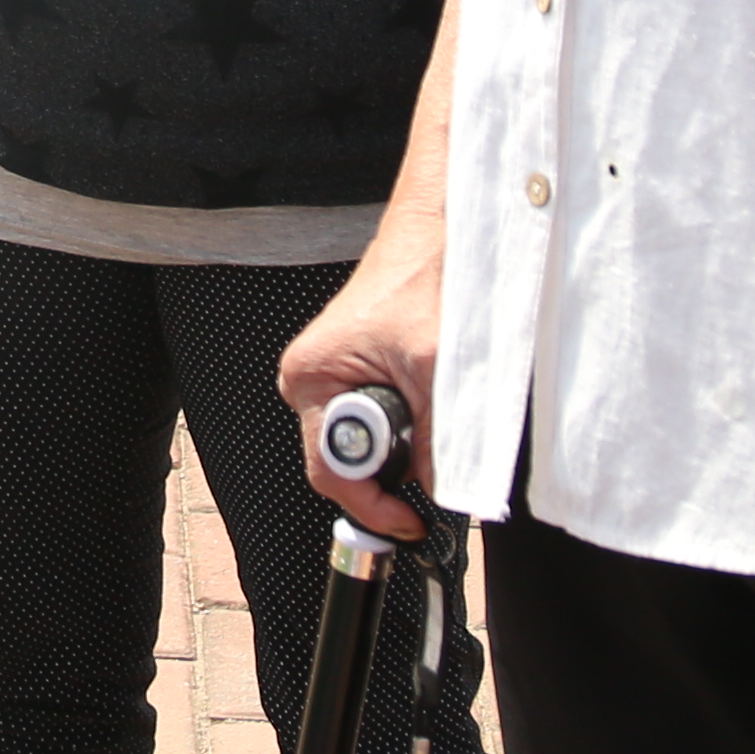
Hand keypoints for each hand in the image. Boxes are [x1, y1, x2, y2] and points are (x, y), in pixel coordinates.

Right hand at [275, 230, 441, 538]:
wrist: (439, 231)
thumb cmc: (425, 276)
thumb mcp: (437, 369)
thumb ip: (436, 439)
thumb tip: (441, 489)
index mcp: (313, 377)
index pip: (331, 470)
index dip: (373, 505)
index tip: (410, 522)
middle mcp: (313, 379)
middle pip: (347, 461)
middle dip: (391, 474)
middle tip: (434, 470)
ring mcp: (332, 376)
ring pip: (366, 441)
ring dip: (404, 444)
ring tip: (436, 416)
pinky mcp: (355, 370)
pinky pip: (377, 417)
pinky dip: (408, 423)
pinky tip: (430, 402)